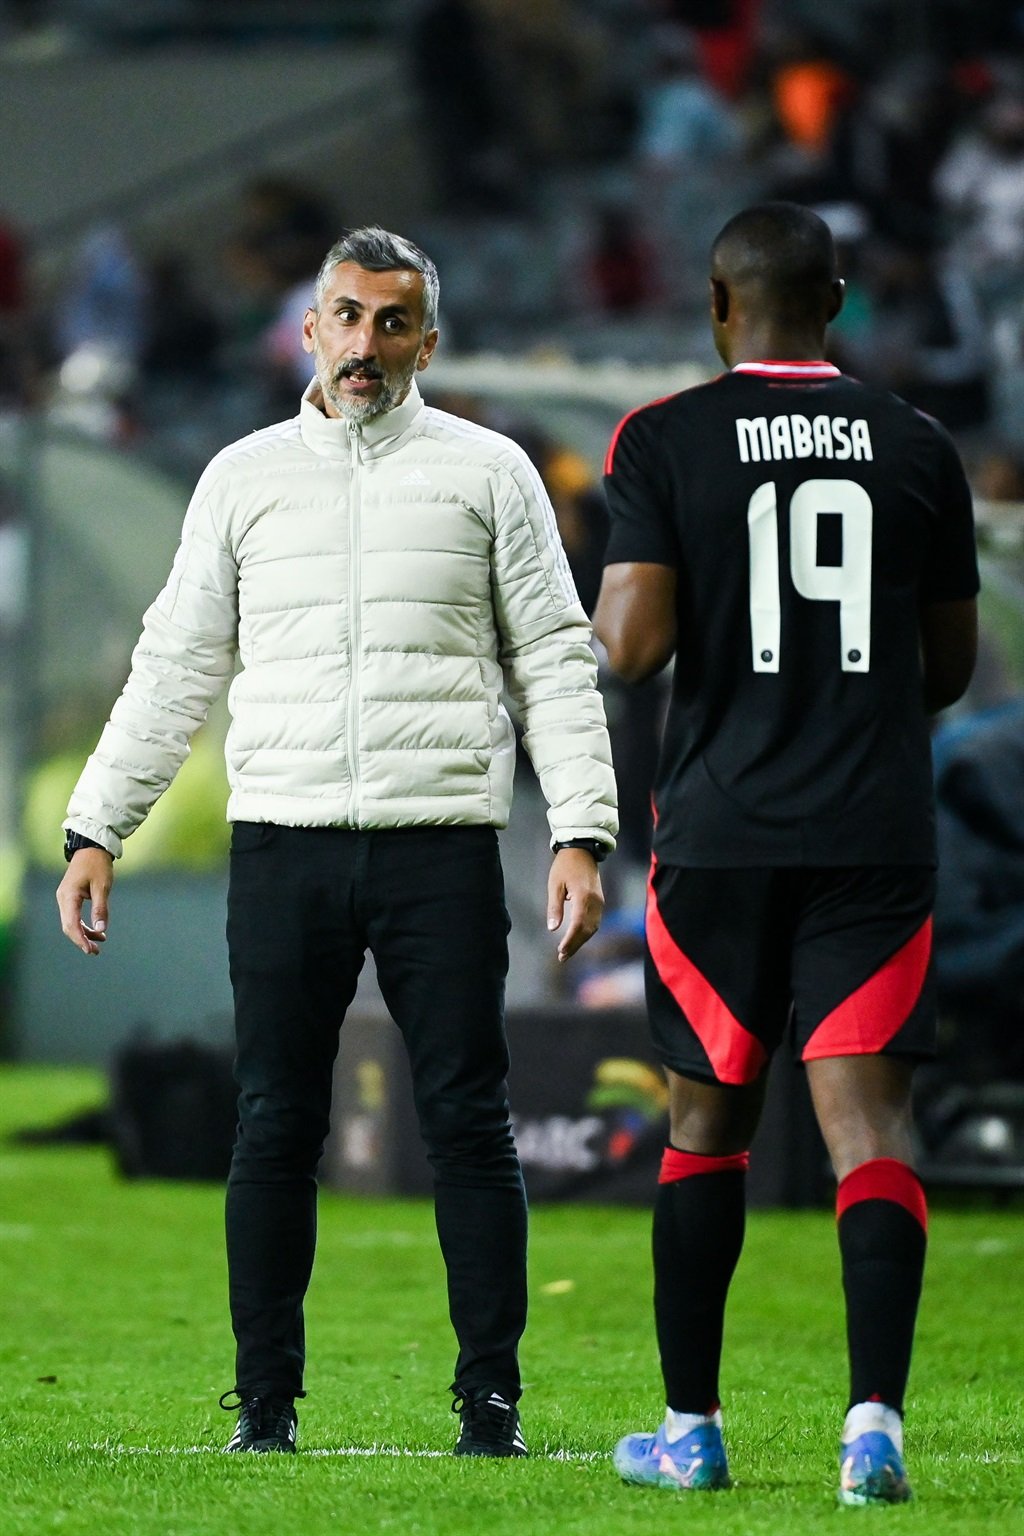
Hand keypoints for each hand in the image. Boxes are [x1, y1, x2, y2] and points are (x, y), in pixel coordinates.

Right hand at [56, 848, 113, 955]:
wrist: (92, 848)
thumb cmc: (97, 865)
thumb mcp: (102, 886)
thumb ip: (100, 909)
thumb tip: (101, 929)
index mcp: (68, 896)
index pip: (71, 924)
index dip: (80, 939)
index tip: (90, 950)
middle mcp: (63, 899)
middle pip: (68, 926)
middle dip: (81, 940)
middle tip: (96, 951)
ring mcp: (65, 898)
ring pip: (71, 923)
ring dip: (84, 934)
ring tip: (100, 942)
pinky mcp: (70, 897)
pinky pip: (74, 916)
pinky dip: (84, 925)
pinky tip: (96, 931)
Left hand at [546, 847, 603, 962]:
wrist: (582, 850)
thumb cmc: (565, 866)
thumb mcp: (554, 885)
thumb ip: (555, 907)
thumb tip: (552, 928)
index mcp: (583, 896)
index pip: (578, 924)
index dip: (570, 940)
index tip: (561, 951)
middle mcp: (595, 901)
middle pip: (588, 930)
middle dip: (575, 945)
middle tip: (562, 957)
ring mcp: (600, 901)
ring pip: (594, 927)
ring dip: (581, 941)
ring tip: (568, 951)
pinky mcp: (600, 901)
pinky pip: (595, 921)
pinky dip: (587, 933)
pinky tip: (577, 938)